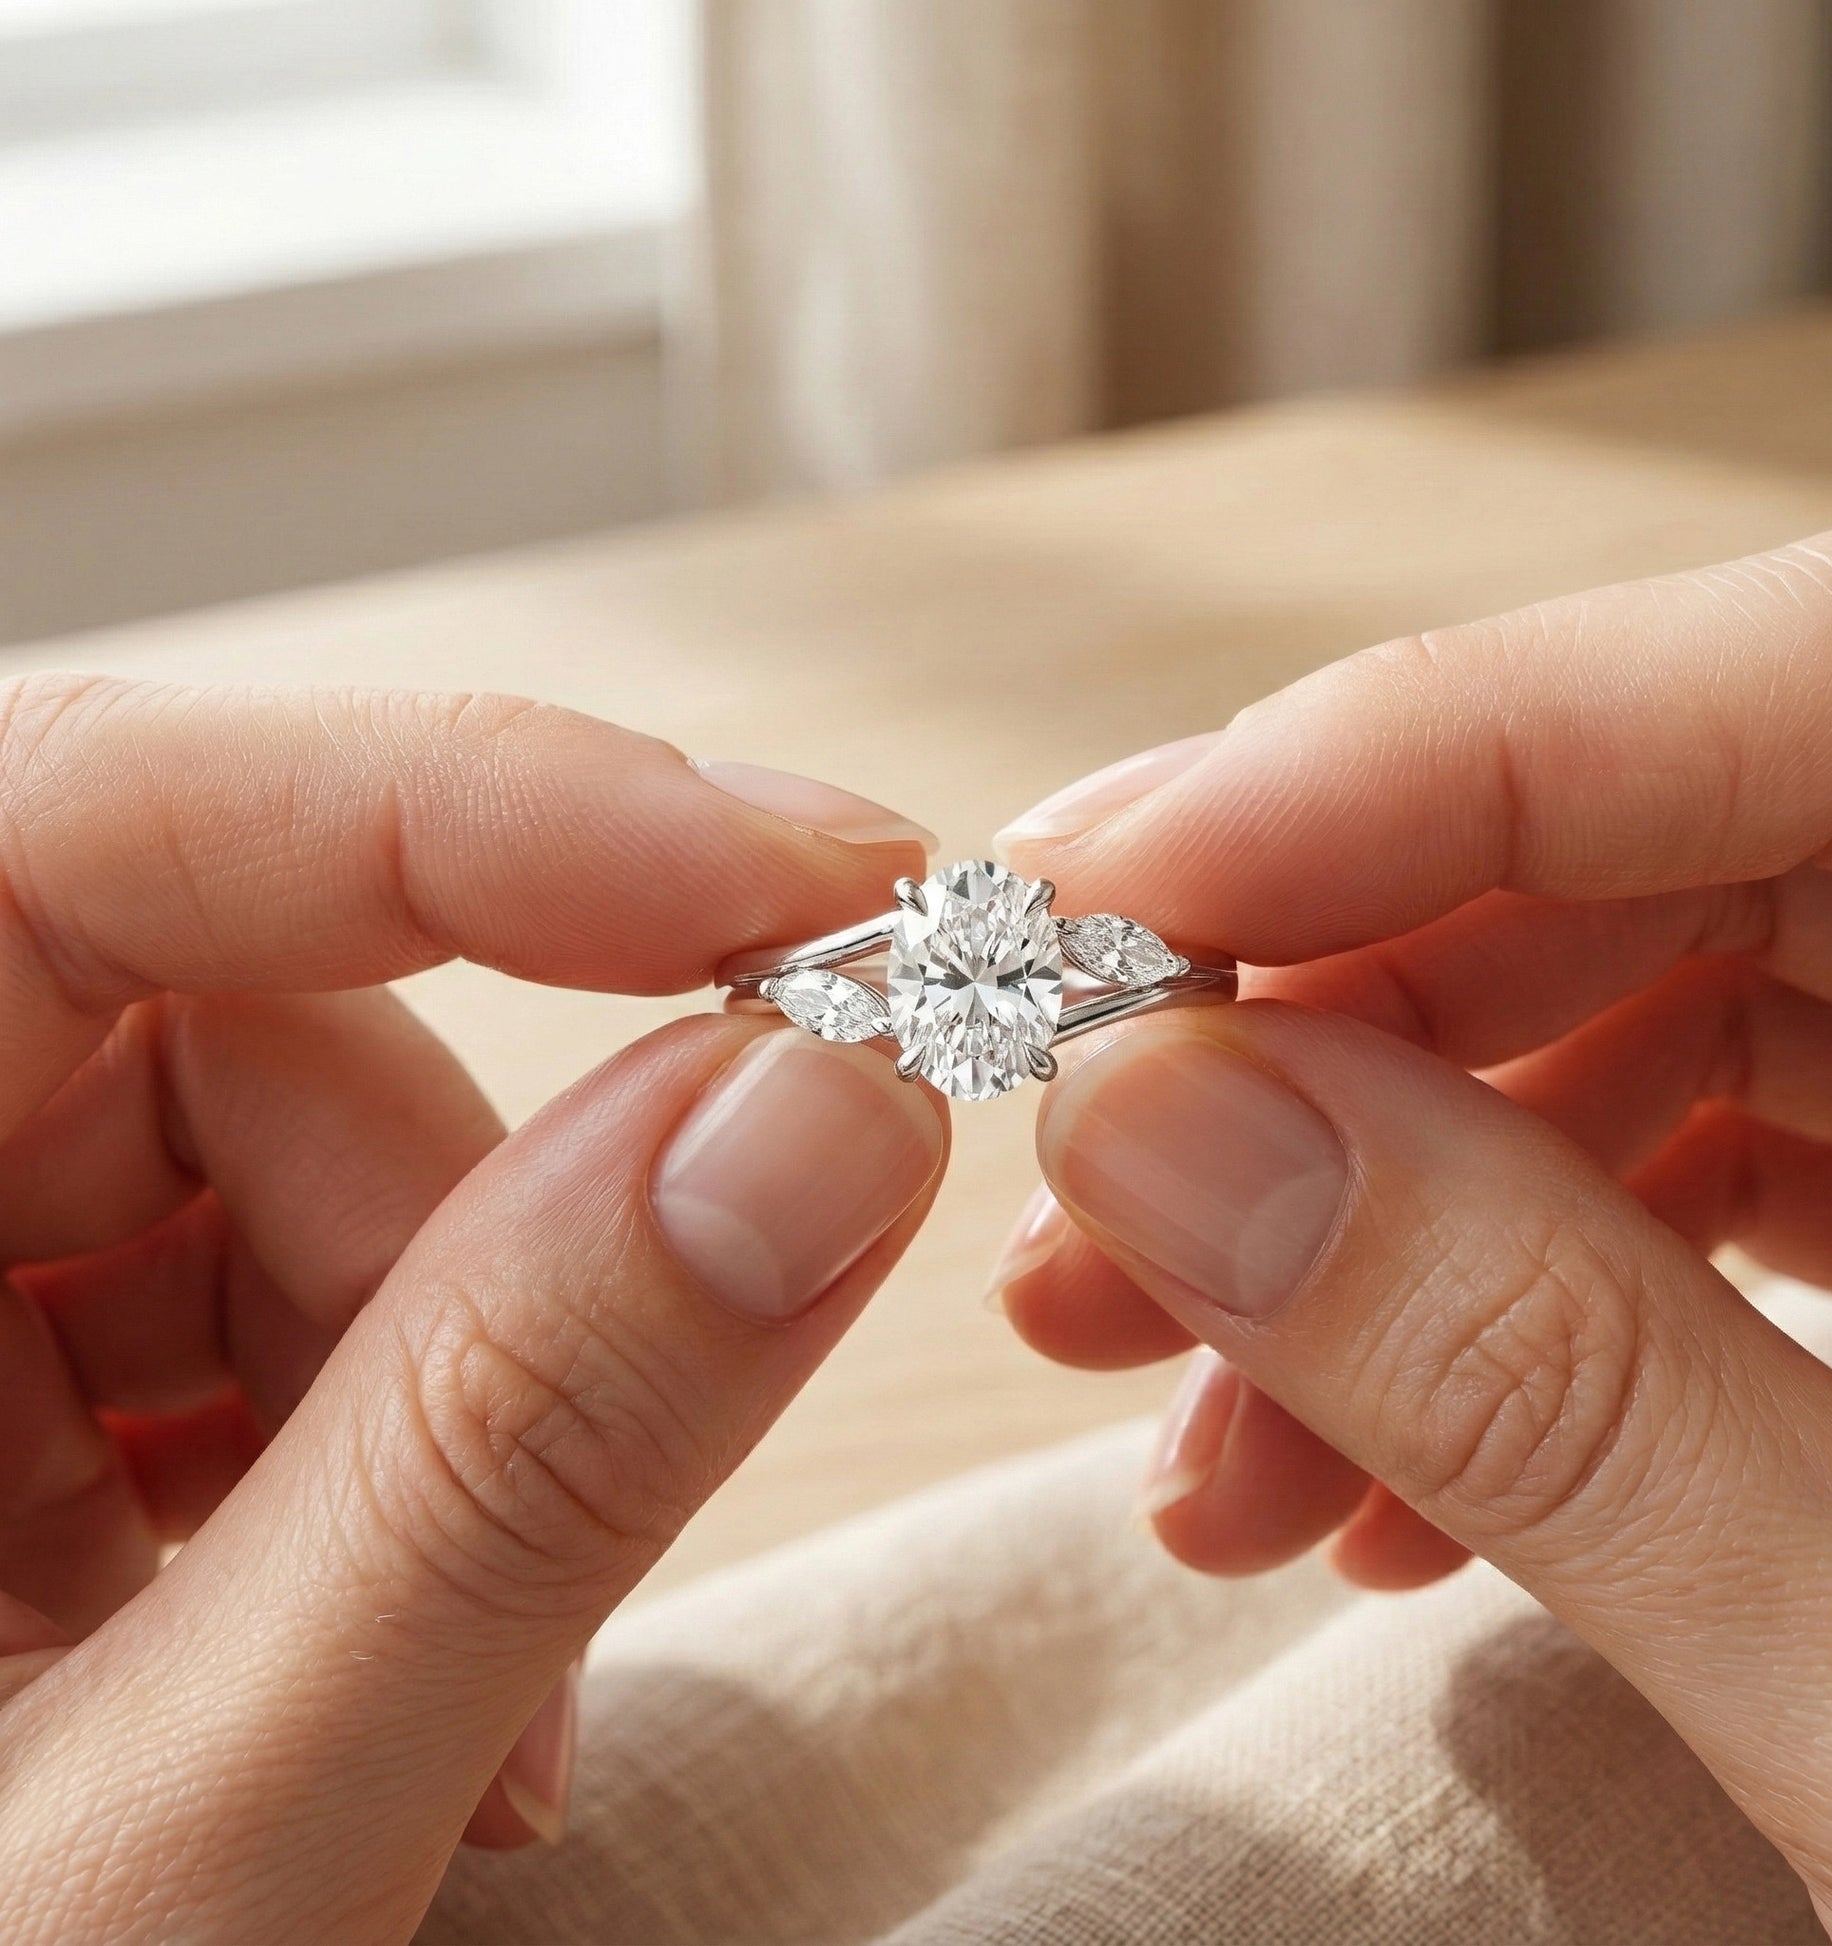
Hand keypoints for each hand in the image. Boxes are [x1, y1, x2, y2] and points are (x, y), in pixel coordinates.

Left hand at [0, 680, 946, 1943]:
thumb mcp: (156, 1874)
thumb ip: (500, 1473)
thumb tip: (826, 1118)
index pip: (84, 820)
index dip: (475, 803)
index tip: (808, 883)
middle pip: (233, 1001)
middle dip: (490, 1228)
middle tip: (628, 1477)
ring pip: (292, 1142)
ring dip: (465, 1377)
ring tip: (476, 1707)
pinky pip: (273, 1282)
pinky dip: (407, 1442)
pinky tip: (408, 1673)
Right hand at [990, 526, 1831, 1945]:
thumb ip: (1557, 1389)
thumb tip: (1164, 1133)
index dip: (1421, 753)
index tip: (1104, 888)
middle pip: (1679, 839)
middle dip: (1328, 1016)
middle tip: (1089, 1164)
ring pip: (1641, 1009)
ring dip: (1369, 1204)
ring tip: (1184, 1414)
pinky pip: (1688, 1160)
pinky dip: (1492, 1302)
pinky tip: (1357, 1478)